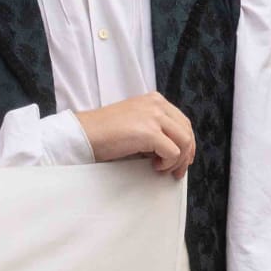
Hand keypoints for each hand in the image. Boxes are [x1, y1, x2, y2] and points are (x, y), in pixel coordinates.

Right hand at [73, 92, 193, 176]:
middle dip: (186, 154)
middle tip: (176, 170)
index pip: (182, 121)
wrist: (83, 134)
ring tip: (162, 168)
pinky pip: (173, 152)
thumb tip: (173, 147)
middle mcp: (156, 104)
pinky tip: (154, 165)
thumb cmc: (102, 132)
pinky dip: (167, 163)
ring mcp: (153, 117)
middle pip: (187, 131)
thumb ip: (154, 126)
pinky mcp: (149, 132)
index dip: (186, 143)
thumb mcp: (134, 121)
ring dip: (177, 160)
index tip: (182, 158)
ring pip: (184, 142)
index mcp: (154, 100)